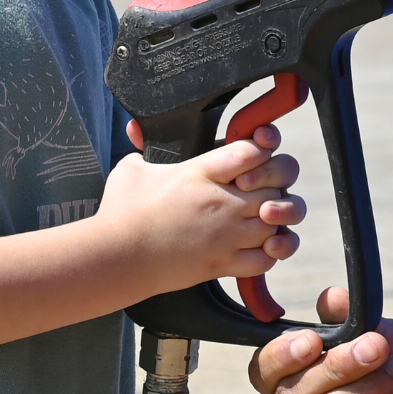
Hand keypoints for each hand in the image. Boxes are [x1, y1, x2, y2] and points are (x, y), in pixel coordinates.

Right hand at [106, 124, 302, 288]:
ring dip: (274, 220)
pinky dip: (269, 252)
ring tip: (260, 216)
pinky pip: (266, 259)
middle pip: (276, 187)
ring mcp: (225, 235)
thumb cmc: (121, 212)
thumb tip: (135, 129)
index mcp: (203, 172)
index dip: (261, 149)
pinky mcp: (223, 264)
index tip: (253, 156)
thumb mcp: (132, 169)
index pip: (254, 151)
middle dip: (274, 185)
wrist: (116, 257)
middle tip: (259, 189)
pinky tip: (257, 245)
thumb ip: (143, 147)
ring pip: (276, 223)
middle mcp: (222, 202)